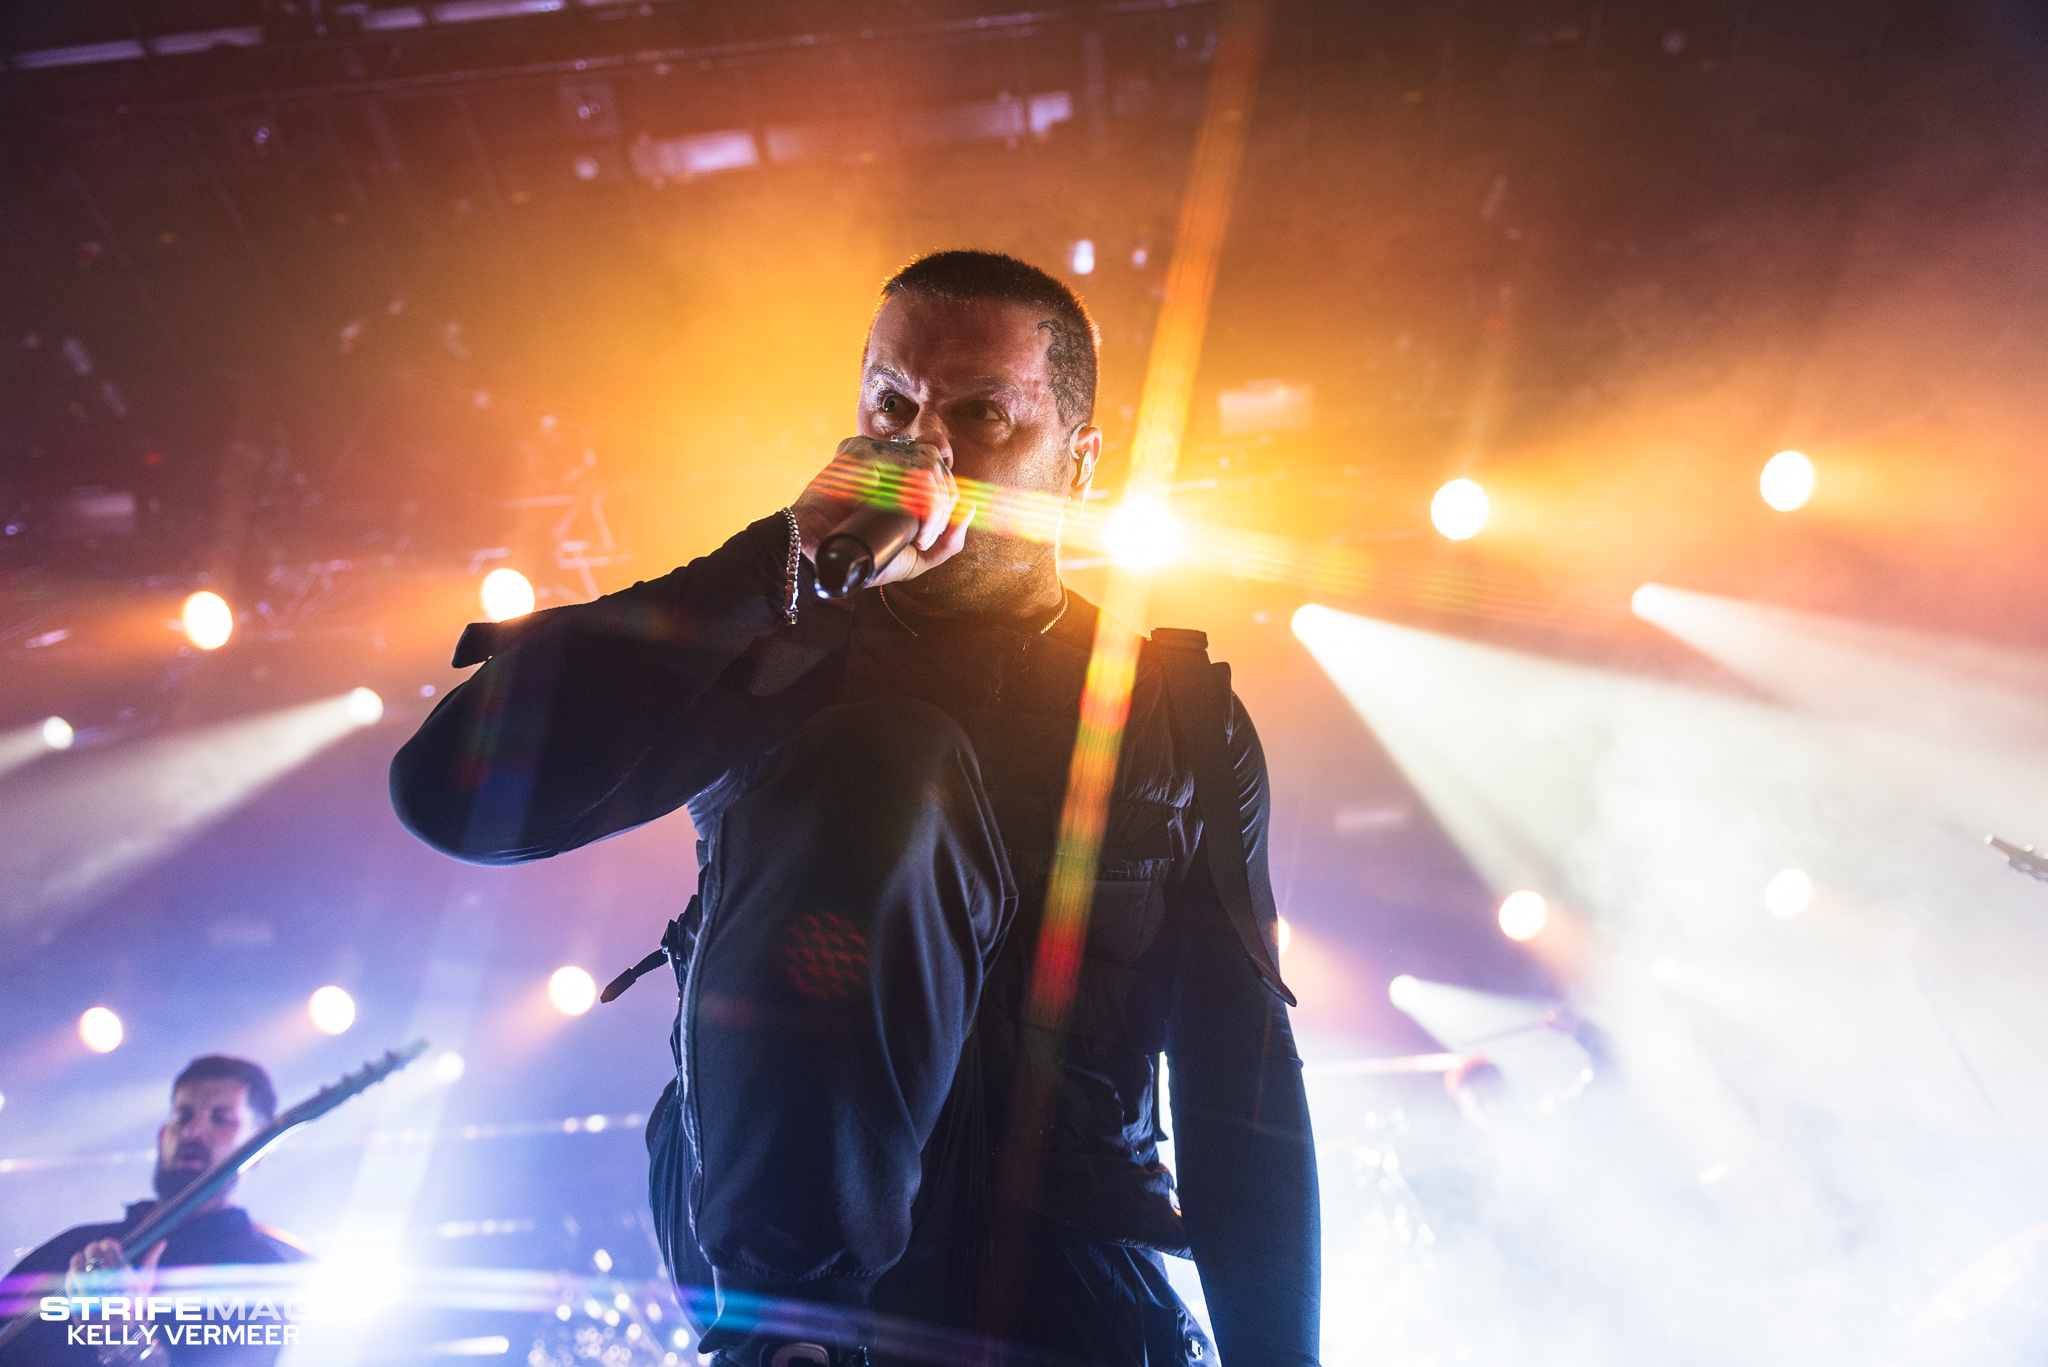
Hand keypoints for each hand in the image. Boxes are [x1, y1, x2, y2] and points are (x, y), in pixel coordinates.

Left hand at [65, 1237, 166, 1303]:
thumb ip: (150, 1261)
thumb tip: (161, 1241)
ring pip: (78, 1272)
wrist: (118, 1336)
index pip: (114, 1257)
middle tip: (94, 1246)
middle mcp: (107, 1293)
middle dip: (93, 1250)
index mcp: (127, 1286)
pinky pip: (70, 1287)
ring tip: (80, 1257)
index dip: (109, 1246)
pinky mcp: (77, 1309)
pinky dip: (71, 1276)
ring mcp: (90, 1302)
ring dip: (78, 1261)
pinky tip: (74, 1271)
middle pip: (94, 1262)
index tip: (108, 1243)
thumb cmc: (135, 1306)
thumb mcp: (145, 1285)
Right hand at [788, 437, 975, 587]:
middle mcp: (886, 457)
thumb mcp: (914, 557)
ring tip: (921, 535)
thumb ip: (947, 541)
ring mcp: (872, 451)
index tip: (929, 537)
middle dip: (945, 507)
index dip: (947, 502)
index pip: (940, 470)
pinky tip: (911, 523)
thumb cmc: (860, 557)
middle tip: (926, 539)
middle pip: (939, 465)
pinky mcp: (858, 452)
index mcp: (898, 472)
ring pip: (929, 463)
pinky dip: (922, 500)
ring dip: (936, 505)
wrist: (817, 560)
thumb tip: (971, 508)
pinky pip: (910, 467)